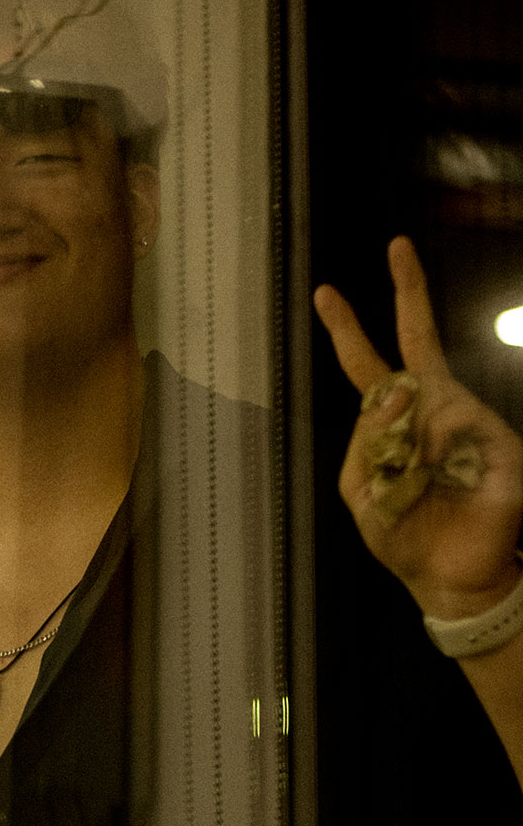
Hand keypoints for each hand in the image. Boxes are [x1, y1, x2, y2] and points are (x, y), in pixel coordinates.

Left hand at [314, 235, 522, 619]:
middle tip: (396, 246)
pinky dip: (439, 453)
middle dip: (408, 293)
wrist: (454, 579)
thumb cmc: (406, 536)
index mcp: (393, 423)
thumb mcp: (365, 494)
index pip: (369, 366)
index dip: (348, 331)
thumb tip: (391, 391)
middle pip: (415, 343)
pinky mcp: (499, 441)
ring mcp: (468, 420)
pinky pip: (460, 428)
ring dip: (406, 439)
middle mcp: (432, 409)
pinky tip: (442, 478)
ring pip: (427, 396)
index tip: (325, 294)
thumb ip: (367, 444)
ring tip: (414, 484)